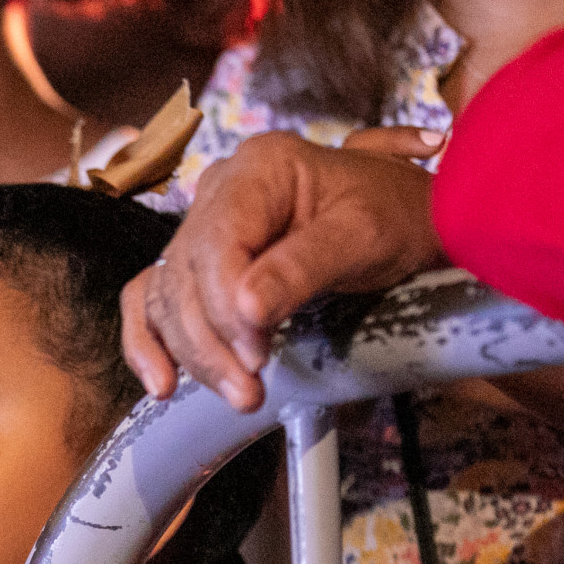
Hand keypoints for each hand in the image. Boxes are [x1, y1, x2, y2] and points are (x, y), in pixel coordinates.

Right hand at [123, 128, 448, 411]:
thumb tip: (245, 310)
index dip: (225, 306)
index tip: (257, 353)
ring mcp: (206, 225)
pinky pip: (154, 299)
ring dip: (193, 353)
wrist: (412, 220)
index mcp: (259, 168)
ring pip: (169, 296)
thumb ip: (302, 269)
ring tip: (239, 394)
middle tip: (250, 390)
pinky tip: (164, 381)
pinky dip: (151, 341)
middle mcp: (221, 191)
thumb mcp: (364, 236)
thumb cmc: (397, 216)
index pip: (215, 243)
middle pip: (185, 275)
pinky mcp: (202, 262)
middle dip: (211, 341)